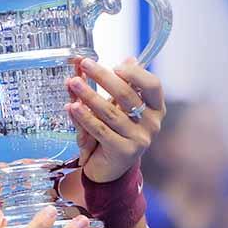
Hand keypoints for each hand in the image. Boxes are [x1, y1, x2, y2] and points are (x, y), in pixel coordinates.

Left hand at [66, 57, 165, 182]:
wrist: (109, 169)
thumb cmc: (115, 131)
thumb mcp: (119, 107)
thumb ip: (122, 85)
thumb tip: (129, 58)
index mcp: (155, 108)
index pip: (153, 85)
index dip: (135, 73)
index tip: (114, 65)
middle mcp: (152, 124)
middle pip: (127, 95)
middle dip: (103, 77)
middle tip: (85, 65)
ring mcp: (139, 139)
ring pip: (110, 112)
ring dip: (89, 95)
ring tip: (73, 82)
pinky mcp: (123, 152)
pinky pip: (99, 130)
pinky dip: (84, 117)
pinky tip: (72, 107)